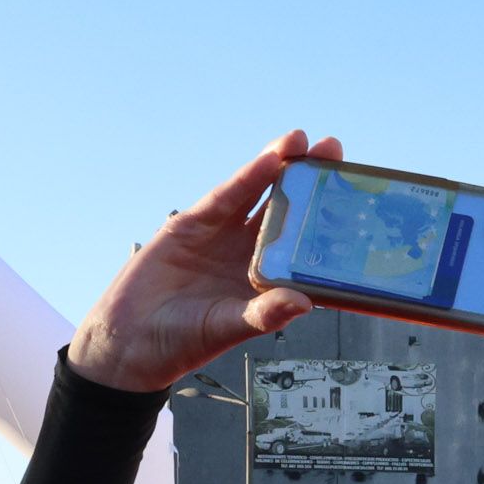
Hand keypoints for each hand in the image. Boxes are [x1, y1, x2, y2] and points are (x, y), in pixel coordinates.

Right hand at [67, 130, 341, 392]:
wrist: (129, 338)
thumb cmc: (183, 342)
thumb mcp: (227, 328)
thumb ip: (264, 315)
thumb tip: (304, 303)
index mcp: (268, 284)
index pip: (307, 249)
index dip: (328, 224)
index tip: (354, 200)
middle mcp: (252, 257)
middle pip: (289, 213)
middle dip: (311, 184)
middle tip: (335, 152)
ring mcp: (225, 238)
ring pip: (260, 196)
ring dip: (282, 168)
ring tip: (306, 142)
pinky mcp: (195, 224)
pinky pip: (228, 197)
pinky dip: (249, 178)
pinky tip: (271, 158)